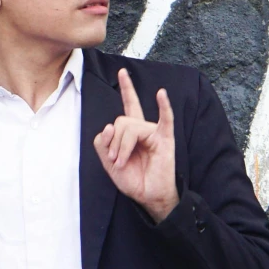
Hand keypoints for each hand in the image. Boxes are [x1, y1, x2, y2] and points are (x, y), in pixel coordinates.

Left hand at [93, 67, 178, 221]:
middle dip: (114, 141)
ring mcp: (154, 132)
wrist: (148, 196)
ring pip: (130, 126)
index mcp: (130, 131)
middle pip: (122, 120)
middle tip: (115, 160)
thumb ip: (103, 144)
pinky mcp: (165, 139)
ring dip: (122, 146)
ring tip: (122, 162)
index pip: (129, 106)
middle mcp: (143, 127)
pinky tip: (161, 94)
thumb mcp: (108, 163)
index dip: (127, 88)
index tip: (122, 72)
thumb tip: (109, 126)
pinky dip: (164, 106)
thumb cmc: (133, 179)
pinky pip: (165, 119)